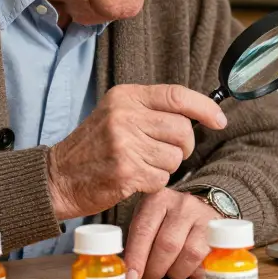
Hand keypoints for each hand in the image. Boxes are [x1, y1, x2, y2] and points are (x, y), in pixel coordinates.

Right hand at [46, 84, 226, 220]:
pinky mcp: (125, 171)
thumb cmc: (93, 147)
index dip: (205, 108)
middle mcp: (125, 116)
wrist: (58, 177)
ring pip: (174, 157)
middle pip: (182, 130)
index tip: (219, 120)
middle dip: (183, 147)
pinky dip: (154, 183)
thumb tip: (198, 115)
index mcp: (126, 97)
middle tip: (166, 153)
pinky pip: (162, 179)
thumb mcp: (117, 114)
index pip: (177, 95)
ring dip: (165, 167)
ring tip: (141, 165)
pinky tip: (134, 178)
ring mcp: (124, 144)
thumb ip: (151, 110)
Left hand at [123, 188, 221, 278]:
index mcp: (157, 199)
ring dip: (176, 272)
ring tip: (170, 273)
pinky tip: (187, 270)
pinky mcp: (218, 231)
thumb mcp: (148, 222)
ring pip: (190, 253)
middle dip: (156, 268)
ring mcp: (203, 215)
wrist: (196, 209)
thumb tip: (130, 274)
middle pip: (168, 244)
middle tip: (150, 277)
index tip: (132, 278)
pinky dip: (195, 271)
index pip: (144, 230)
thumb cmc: (165, 221)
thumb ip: (137, 243)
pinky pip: (207, 258)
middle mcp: (182, 204)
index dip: (137, 258)